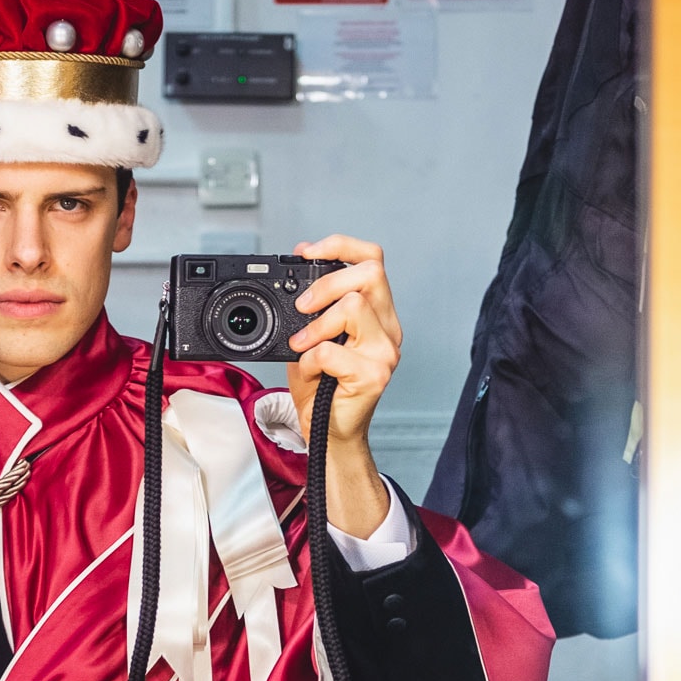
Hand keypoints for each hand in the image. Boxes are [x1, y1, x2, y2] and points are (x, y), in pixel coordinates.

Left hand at [286, 234, 401, 537]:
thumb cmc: (322, 388)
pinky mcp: (373, 376)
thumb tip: (293, 278)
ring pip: (354, 306)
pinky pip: (333, 351)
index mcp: (377, 314)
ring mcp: (384, 352)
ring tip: (301, 344)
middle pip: (370, 273)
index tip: (306, 252)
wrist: (329, 435)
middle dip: (327, 281)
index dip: (340, 245)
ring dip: (316, 324)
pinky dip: (310, 359)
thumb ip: (310, 310)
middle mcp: (388, 329)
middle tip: (301, 306)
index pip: (372, 259)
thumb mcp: (312, 338)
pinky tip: (308, 371)